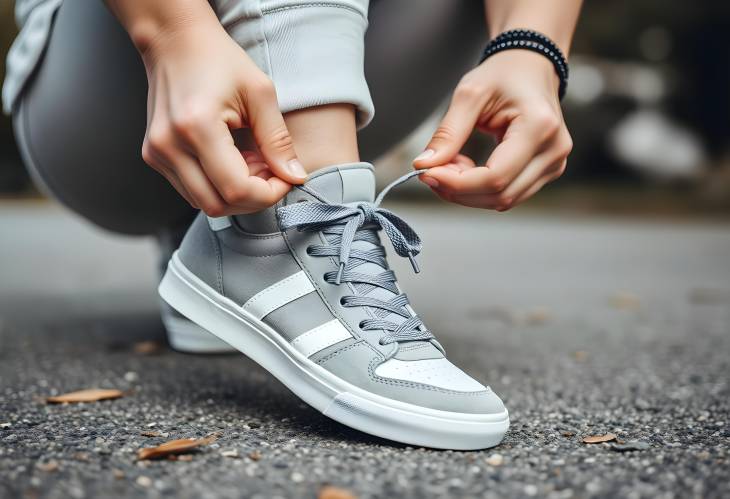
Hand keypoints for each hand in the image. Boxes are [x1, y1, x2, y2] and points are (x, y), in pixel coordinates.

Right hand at [140, 22, 306, 215]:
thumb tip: (295, 177)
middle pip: (218, 205)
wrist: (174, 42)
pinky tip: (232, 159)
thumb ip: (278, 140)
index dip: (267, 193)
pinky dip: (217, 185)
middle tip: (269, 170)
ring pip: (204, 202)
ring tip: (250, 161)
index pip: (236, 189)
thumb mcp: (260, 94)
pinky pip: (191, 190)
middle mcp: (169, 145)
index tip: (284, 178)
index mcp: (196, 127)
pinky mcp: (154, 156)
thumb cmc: (218, 60)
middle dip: (252, 197)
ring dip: (235, 193)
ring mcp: (156, 153)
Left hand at [413, 50, 572, 210]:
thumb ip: (448, 133)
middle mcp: (554, 150)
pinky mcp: (547, 171)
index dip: (457, 184)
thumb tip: (424, 166)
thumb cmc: (503, 74)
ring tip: (449, 163)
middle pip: (500, 195)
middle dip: (458, 189)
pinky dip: (479, 188)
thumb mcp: (470, 93)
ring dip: (468, 191)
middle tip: (431, 169)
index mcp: (540, 127)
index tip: (425, 173)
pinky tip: (465, 168)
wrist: (531, 67)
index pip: (495, 177)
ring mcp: (555, 164)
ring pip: (503, 200)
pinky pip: (508, 193)